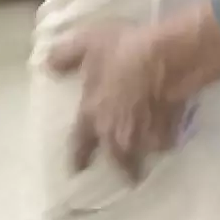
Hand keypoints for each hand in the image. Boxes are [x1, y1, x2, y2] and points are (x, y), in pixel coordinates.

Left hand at [49, 22, 184, 180]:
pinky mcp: (171, 127)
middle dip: (122, 169)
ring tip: (149, 158)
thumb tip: (47, 67)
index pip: (80, 144)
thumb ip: (65, 57)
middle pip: (118, 158)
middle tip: (128, 176)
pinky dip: (166, 141)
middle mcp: (117, 131)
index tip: (78, 172)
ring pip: (144, 152)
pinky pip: (166, 141)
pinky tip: (169, 138)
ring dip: (145, 157)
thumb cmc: (122, 50)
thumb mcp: (87, 44)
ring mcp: (146, 132)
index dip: (78, 159)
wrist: (168, 56)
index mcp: (92, 115)